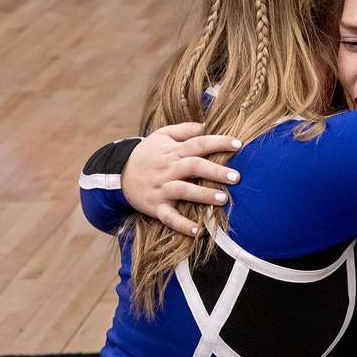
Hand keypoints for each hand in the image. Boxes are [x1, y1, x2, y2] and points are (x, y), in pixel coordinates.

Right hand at [122, 122, 241, 235]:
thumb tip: (206, 125)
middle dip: (215, 171)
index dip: (218, 143)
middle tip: (237, 177)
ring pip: (183, 190)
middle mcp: (168, 169)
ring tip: (223, 199)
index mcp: (173, 152)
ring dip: (203, 195)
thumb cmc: (148, 155)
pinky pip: (169, 217)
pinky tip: (198, 232)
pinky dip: (182, 225)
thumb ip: (184, 130)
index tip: (238, 144)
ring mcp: (162, 189)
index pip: (198, 144)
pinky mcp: (156, 207)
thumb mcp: (161, 136)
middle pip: (193, 166)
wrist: (118, 175)